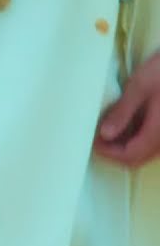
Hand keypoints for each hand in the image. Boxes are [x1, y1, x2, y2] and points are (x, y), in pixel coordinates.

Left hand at [95, 51, 159, 166]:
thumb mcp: (139, 87)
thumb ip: (122, 112)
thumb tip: (104, 135)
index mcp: (158, 132)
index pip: (130, 156)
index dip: (108, 153)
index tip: (92, 140)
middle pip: (139, 158)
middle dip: (115, 151)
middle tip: (97, 136)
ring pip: (147, 151)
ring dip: (126, 144)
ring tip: (109, 127)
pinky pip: (154, 141)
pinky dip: (138, 136)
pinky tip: (127, 122)